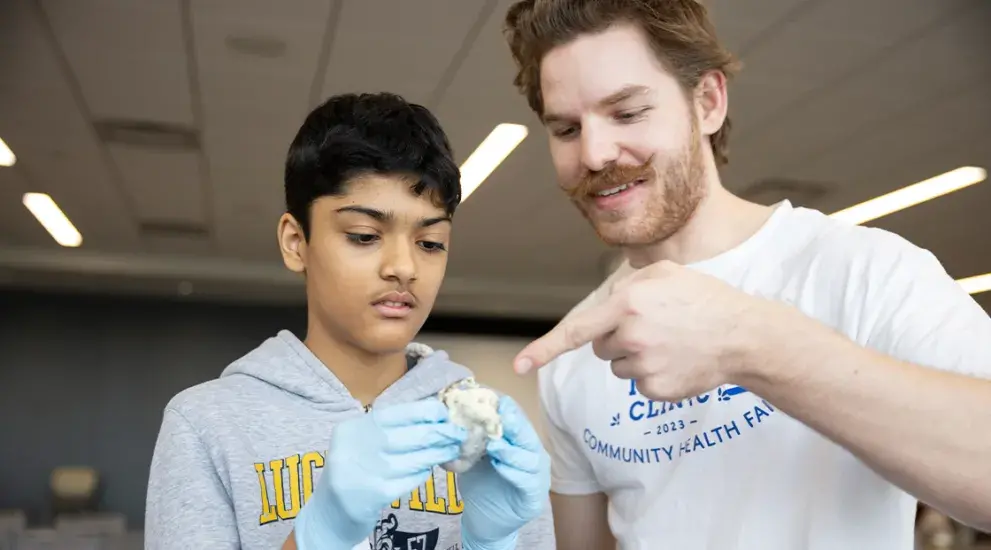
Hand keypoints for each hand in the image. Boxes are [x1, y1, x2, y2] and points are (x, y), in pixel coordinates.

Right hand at [294, 399, 465, 549]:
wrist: (327, 513)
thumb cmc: (353, 471)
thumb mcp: (360, 443)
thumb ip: (389, 429)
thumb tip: (433, 416)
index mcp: (354, 428)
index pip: (398, 412)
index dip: (427, 411)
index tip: (445, 414)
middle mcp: (357, 447)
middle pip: (411, 435)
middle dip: (441, 433)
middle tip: (459, 434)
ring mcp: (366, 472)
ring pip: (416, 458)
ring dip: (438, 453)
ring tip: (451, 450)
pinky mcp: (376, 495)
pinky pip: (411, 479)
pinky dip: (424, 473)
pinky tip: (428, 469)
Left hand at [459, 396, 549, 549]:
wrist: (484, 519)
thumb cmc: (481, 482)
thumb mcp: (473, 455)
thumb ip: (470, 438)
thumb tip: (453, 413)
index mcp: (521, 441)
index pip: (518, 418)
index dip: (506, 408)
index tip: (492, 398)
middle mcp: (534, 455)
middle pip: (527, 435)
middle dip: (513, 424)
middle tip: (500, 414)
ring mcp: (538, 476)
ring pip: (530, 458)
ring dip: (511, 449)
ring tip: (494, 445)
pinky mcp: (535, 497)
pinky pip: (528, 481)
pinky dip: (514, 472)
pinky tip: (500, 466)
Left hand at [513, 260, 774, 401]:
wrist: (743, 336)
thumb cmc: (703, 299)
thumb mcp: (664, 273)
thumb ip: (626, 283)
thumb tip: (605, 302)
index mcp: (628, 304)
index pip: (576, 330)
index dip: (544, 349)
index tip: (520, 365)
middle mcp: (631, 336)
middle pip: (600, 346)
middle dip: (616, 337)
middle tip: (653, 327)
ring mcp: (644, 366)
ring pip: (617, 366)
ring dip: (635, 356)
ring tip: (669, 342)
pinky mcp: (656, 390)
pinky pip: (638, 383)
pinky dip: (652, 374)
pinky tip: (676, 360)